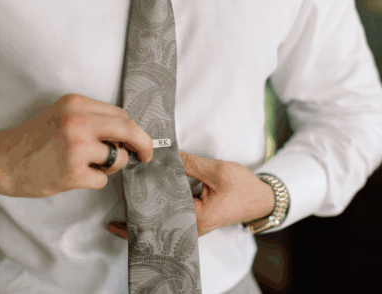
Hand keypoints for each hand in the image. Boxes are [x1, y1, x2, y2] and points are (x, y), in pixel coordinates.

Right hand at [0, 94, 153, 197]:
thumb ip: (90, 119)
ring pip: (118, 157)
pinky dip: (94, 180)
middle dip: (143, 144)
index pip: (120, 113)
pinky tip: (74, 176)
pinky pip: (102, 179)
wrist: (2, 161)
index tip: (136, 140)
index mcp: (74, 103)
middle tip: (146, 155)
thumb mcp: (60, 116)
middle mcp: (76, 121)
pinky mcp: (72, 173)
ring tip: (89, 166)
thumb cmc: (32, 140)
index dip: (132, 129)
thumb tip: (128, 134)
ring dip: (111, 166)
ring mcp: (75, 148)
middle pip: (128, 129)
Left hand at [107, 151, 276, 237]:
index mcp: (197, 218)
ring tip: (129, 204)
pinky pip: (173, 216)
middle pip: (160, 223)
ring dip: (149, 212)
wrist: (262, 198)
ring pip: (165, 221)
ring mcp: (193, 224)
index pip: (163, 216)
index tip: (125, 206)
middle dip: (140, 216)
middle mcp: (193, 226)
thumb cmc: (244, 187)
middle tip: (119, 210)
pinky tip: (149, 200)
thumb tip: (164, 155)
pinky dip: (161, 208)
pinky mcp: (194, 219)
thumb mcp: (217, 170)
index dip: (143, 210)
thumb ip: (189, 163)